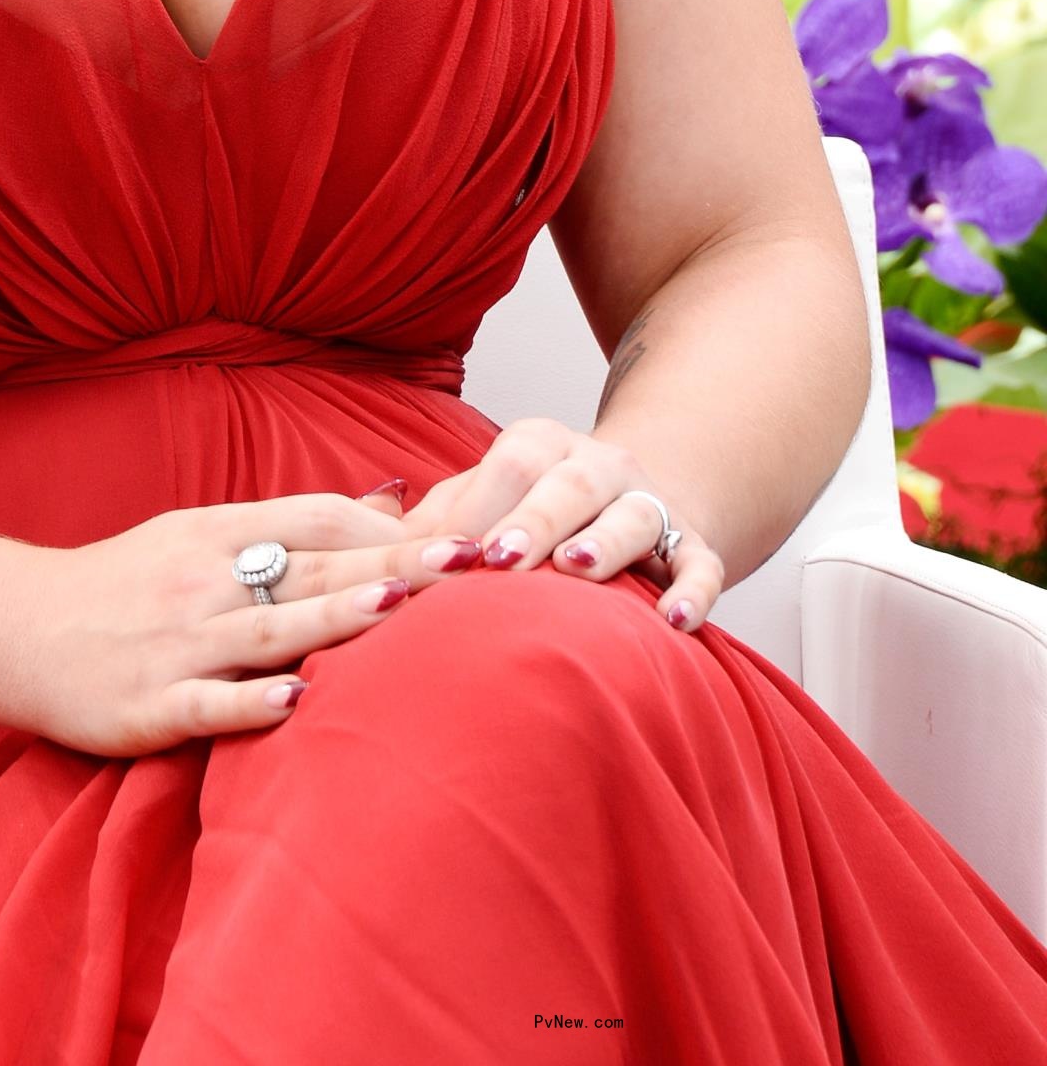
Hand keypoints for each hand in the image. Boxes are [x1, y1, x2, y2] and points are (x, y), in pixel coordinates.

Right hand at [11, 491, 488, 758]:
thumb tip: (387, 501)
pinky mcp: (147, 705)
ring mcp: (175, 643)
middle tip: (472, 563)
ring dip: (338, 619)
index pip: (312, 518)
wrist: (15, 628)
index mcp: (214, 536)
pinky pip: (205, 702)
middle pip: (308, 569)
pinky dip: (250, 702)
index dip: (387, 526)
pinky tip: (296, 705)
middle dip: (394, 565)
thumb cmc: (122, 585)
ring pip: (267, 628)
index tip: (461, 532)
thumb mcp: (198, 536)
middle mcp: (201, 582)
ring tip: (402, 607)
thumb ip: (287, 526)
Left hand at [359, 422, 723, 634]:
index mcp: (539, 445)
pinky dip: (692, 590)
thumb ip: (432, 523)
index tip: (440, 555)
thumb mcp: (482, 504)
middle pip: (567, 483)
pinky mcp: (695, 545)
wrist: (628, 505)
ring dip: (606, 542)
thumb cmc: (529, 513)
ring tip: (577, 570)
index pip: (506, 466)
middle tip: (498, 561)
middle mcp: (598, 464)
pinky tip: (674, 620)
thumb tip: (364, 546)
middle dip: (533, 520)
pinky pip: (701, 563)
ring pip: (634, 514)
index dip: (476, 508)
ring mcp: (650, 501)